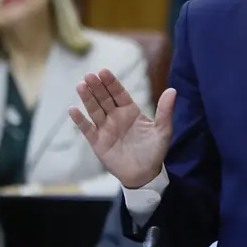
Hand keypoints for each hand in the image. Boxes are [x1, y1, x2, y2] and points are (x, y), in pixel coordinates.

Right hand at [69, 69, 176, 188]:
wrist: (144, 175)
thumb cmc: (154, 151)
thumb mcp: (163, 131)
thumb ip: (165, 111)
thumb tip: (173, 90)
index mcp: (130, 111)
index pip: (119, 93)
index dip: (111, 82)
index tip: (103, 71)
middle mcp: (116, 117)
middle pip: (104, 98)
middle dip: (97, 87)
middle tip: (89, 75)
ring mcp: (105, 128)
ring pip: (94, 110)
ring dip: (87, 98)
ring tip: (81, 85)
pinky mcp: (97, 142)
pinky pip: (87, 129)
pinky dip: (80, 120)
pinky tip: (73, 109)